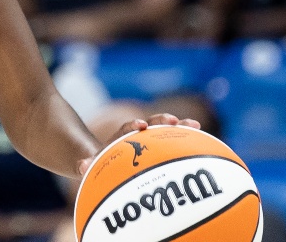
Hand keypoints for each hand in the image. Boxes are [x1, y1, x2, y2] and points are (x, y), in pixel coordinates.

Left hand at [77, 113, 200, 175]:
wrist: (98, 164)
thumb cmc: (96, 166)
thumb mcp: (88, 166)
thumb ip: (85, 165)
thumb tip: (82, 165)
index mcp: (117, 142)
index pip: (125, 130)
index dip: (132, 126)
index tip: (141, 125)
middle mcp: (134, 139)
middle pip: (148, 126)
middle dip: (160, 121)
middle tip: (174, 120)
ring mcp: (146, 144)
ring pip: (163, 133)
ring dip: (177, 128)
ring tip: (194, 125)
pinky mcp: (156, 152)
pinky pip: (172, 146)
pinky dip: (185, 143)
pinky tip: (203, 142)